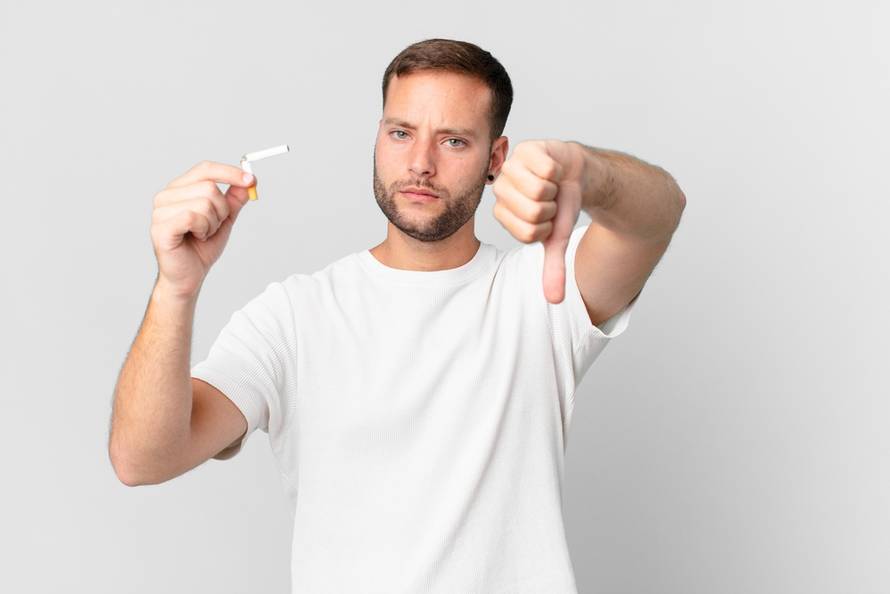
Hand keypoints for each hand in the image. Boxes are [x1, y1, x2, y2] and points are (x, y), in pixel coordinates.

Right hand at [150, 161, 256, 298]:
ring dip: (212, 223)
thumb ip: (233, 200)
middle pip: (209, 187)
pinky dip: (204, 229)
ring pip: (204, 203)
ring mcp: (160, 211)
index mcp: (179, 189)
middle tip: (213, 226)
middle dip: (222, 210)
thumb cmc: (201, 247)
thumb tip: (248, 181)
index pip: (205, 169)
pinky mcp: (161, 227)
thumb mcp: (224, 219)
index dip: (230, 172)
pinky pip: (193, 217)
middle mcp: (166, 196)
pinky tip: (197, 238)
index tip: (250, 180)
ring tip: (203, 234)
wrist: (189, 276)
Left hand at [492, 140, 586, 303]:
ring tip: (551, 183)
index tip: (547, 218)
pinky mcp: (526, 148)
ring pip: (540, 190)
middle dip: (553, 208)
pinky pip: (548, 169)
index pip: (528, 232)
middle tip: (551, 199)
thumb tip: (555, 301)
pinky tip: (553, 167)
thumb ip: (552, 269)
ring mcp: (511, 166)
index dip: (547, 227)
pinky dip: (559, 170)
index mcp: (502, 213)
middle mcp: (500, 189)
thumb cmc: (561, 205)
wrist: (576, 174)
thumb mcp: (557, 240)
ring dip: (556, 188)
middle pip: (534, 211)